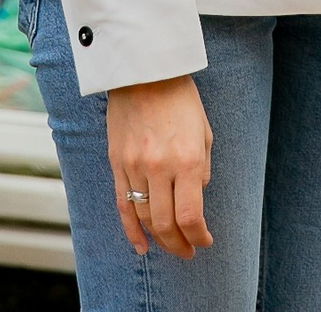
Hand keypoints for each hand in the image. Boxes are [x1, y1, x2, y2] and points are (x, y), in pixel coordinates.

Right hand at [105, 75, 212, 259]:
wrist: (142, 70)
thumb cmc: (179, 97)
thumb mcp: (203, 131)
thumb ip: (201, 168)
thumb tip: (196, 196)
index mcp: (187, 160)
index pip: (191, 216)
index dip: (198, 236)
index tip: (204, 241)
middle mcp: (159, 168)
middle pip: (167, 224)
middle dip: (180, 244)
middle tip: (188, 251)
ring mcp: (134, 166)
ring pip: (144, 218)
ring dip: (160, 239)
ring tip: (170, 246)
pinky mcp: (116, 163)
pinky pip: (122, 205)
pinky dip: (131, 230)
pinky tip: (141, 246)